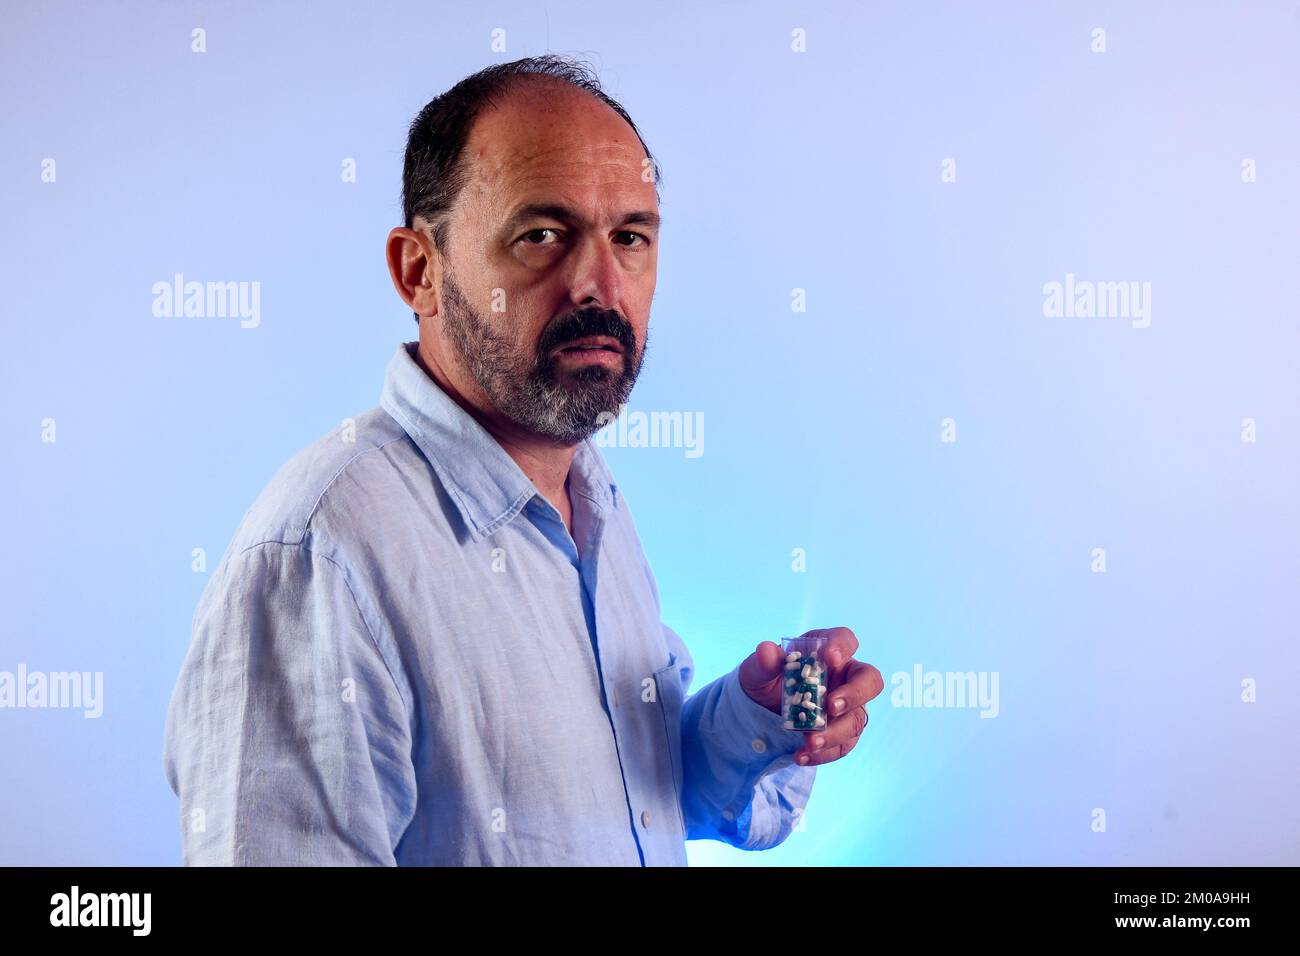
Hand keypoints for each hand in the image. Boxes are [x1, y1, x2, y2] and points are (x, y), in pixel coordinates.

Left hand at [739, 626, 882, 766]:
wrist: (759, 710)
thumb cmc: (765, 680)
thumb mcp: (757, 670)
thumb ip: (764, 662)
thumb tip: (766, 651)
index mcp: (825, 651)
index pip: (845, 639)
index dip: (843, 647)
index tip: (831, 658)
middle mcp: (844, 677)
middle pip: (868, 680)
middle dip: (854, 694)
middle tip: (832, 706)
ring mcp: (847, 707)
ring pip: (856, 719)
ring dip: (835, 732)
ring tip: (810, 742)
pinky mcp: (841, 733)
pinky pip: (842, 745)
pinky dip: (824, 753)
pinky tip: (801, 756)